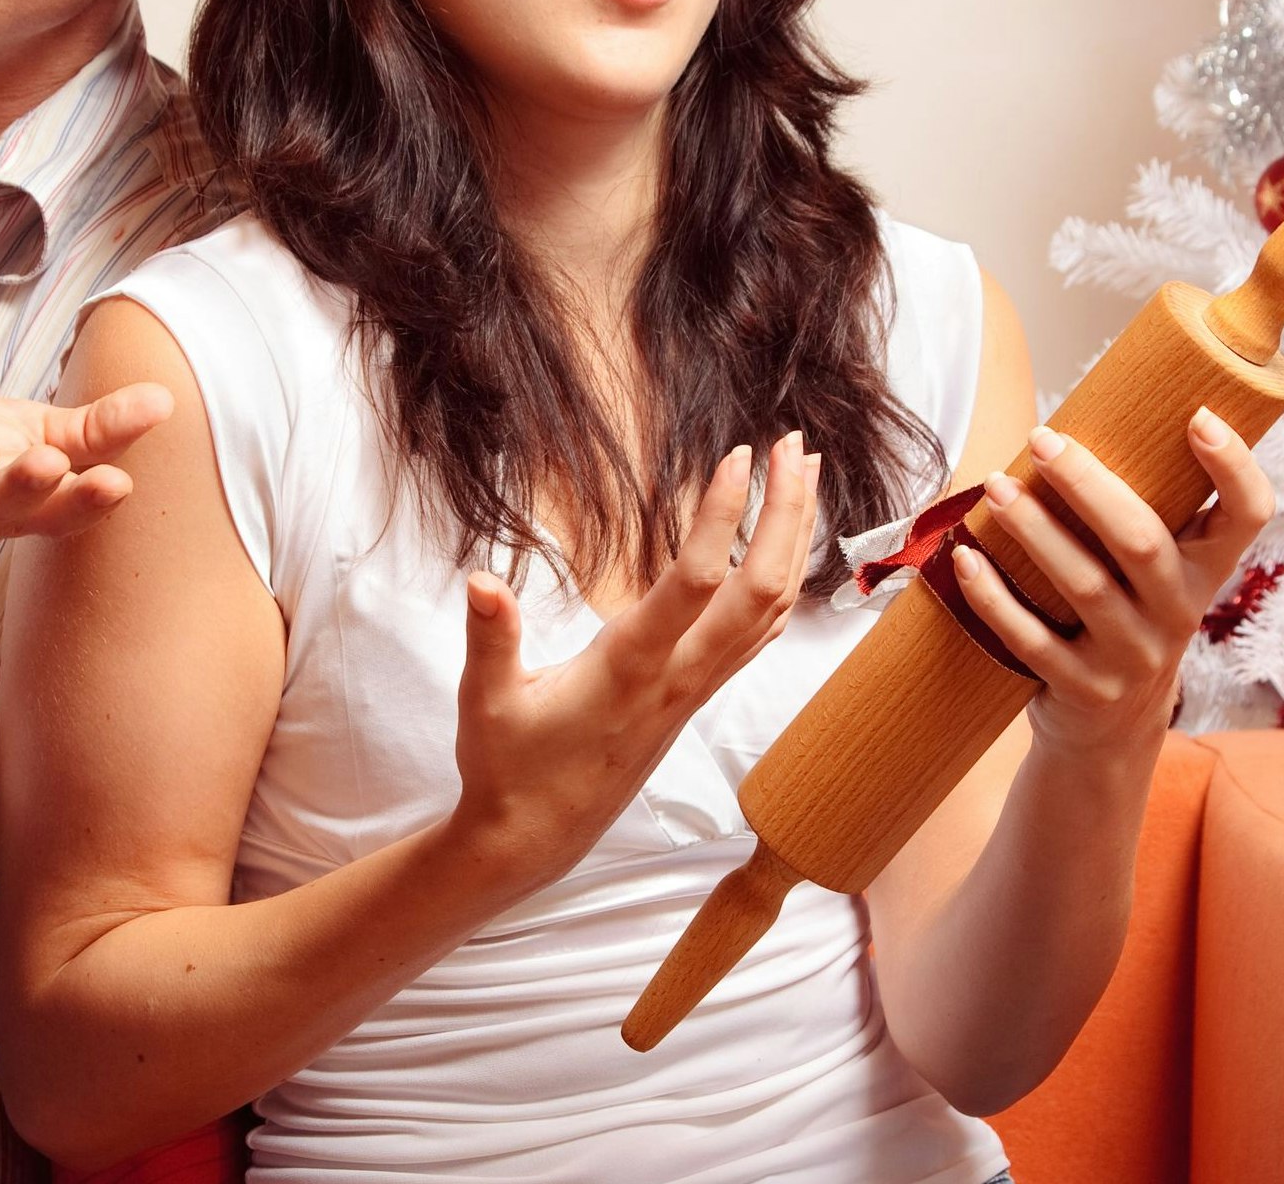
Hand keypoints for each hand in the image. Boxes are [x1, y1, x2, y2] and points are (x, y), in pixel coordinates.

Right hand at [447, 434, 818, 892]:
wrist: (536, 837)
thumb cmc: (509, 768)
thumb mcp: (485, 702)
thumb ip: (490, 638)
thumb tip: (481, 581)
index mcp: (630, 669)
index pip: (696, 585)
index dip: (723, 518)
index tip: (737, 455)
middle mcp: (678, 677)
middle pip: (761, 591)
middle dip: (786, 515)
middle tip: (793, 444)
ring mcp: (694, 688)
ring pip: (771, 611)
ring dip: (794, 540)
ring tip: (802, 475)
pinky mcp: (695, 694)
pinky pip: (759, 633)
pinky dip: (782, 579)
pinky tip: (782, 548)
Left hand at [953, 408, 1275, 756]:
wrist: (1110, 727)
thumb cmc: (1123, 614)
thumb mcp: (1154, 571)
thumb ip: (1139, 509)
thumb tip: (1072, 419)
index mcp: (1204, 570)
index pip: (1248, 516)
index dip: (1234, 469)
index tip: (1200, 417)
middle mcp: (1178, 612)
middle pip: (1142, 541)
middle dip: (1089, 485)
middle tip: (1041, 439)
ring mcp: (1133, 656)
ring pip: (1084, 586)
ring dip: (1034, 530)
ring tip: (995, 486)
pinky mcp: (1084, 688)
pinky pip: (1032, 639)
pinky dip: (994, 597)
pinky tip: (965, 558)